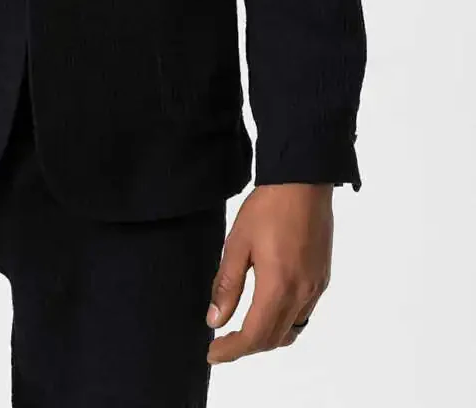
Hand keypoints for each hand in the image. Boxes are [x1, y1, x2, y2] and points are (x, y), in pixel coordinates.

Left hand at [206, 183, 333, 363]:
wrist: (303, 182)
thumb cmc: (268, 208)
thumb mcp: (237, 243)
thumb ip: (227, 285)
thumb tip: (215, 320)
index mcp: (278, 287)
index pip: (254, 336)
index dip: (232, 351)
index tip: (213, 354)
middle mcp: (301, 294)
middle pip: (274, 339)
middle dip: (247, 347)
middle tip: (222, 343)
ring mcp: (315, 288)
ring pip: (291, 330)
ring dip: (267, 337)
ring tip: (244, 330)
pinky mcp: (322, 278)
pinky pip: (304, 314)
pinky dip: (285, 322)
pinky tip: (270, 309)